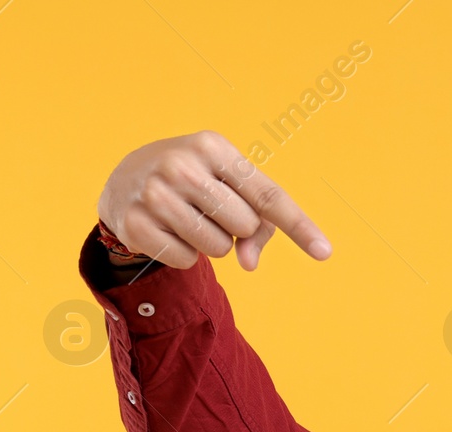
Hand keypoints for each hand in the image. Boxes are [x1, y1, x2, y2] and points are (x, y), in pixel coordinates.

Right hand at [96, 129, 330, 270]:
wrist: (126, 179)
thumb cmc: (197, 183)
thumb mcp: (230, 186)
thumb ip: (259, 226)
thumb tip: (248, 263)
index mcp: (214, 146)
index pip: (267, 195)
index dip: (299, 226)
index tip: (325, 252)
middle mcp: (182, 164)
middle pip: (247, 226)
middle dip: (237, 227)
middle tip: (210, 209)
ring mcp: (155, 193)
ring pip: (221, 249)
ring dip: (213, 244)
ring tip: (189, 218)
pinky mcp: (135, 224)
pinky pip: (188, 261)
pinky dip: (184, 253)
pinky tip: (166, 230)